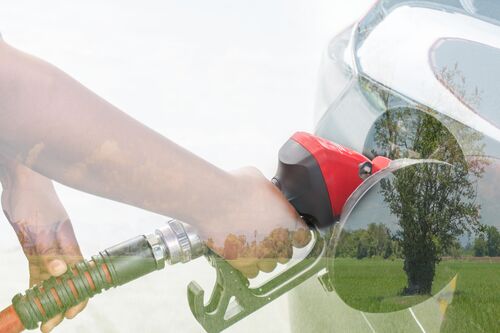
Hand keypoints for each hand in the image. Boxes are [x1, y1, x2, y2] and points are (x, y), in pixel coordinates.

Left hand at [0, 160, 86, 332]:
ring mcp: (48, 250)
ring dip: (47, 299)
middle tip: (48, 325)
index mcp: (69, 245)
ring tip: (39, 319)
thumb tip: (60, 274)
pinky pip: (38, 273)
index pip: (80, 277)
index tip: (70, 314)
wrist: (22, 182)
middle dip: (60, 305)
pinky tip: (31, 300)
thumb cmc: (34, 200)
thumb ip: (50, 252)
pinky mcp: (35, 248)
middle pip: (66, 283)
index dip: (78, 296)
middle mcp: (62, 251)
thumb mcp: (40, 228)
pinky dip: (36, 287)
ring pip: (52, 281)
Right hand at [198, 167, 310, 277]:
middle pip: (285, 254)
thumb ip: (270, 195)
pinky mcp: (241, 263)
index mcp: (289, 221)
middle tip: (265, 236)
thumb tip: (265, 195)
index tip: (288, 230)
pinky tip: (241, 255)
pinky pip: (250, 272)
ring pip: (268, 266)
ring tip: (251, 247)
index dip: (295, 233)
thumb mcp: (262, 182)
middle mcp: (278, 242)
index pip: (303, 237)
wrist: (214, 200)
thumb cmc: (237, 186)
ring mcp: (260, 255)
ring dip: (263, 258)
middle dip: (277, 247)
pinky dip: (247, 266)